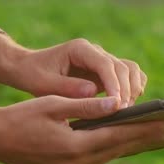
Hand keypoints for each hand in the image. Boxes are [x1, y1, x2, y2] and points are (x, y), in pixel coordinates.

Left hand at [0, 33, 146, 106]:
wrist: (30, 69)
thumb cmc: (34, 76)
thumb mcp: (44, 84)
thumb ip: (67, 87)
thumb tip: (94, 92)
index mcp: (80, 49)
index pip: (105, 64)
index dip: (114, 84)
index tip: (116, 104)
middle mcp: (95, 52)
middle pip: (123, 67)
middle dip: (126, 90)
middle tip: (123, 113)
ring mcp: (103, 60)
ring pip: (131, 69)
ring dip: (133, 89)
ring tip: (126, 110)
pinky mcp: (107, 71)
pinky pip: (129, 76)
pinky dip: (133, 88)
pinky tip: (126, 104)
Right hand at [0, 82, 163, 163]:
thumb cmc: (20, 116)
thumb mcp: (54, 104)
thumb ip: (87, 106)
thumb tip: (117, 104)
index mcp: (73, 146)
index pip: (116, 137)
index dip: (140, 130)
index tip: (161, 124)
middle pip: (115, 151)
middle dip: (139, 140)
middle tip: (162, 131)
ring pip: (103, 158)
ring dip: (123, 148)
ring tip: (143, 138)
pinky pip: (90, 163)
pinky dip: (105, 153)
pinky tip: (114, 146)